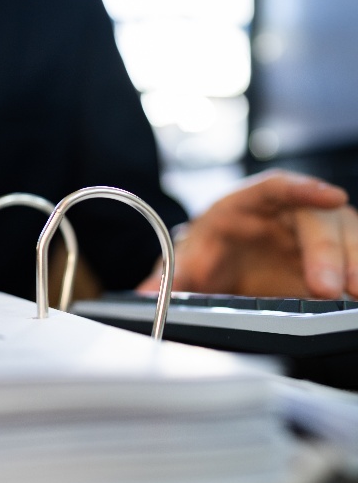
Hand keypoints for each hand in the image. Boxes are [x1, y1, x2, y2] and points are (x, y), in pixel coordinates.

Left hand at [139, 170, 357, 298]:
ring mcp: (315, 234)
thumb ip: (169, 276)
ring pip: (346, 237)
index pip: (278, 186)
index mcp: (248, 202)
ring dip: (354, 262)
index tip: (328, 195)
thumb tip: (145, 293)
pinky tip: (356, 296)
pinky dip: (356, 271)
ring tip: (355, 293)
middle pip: (317, 219)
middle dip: (327, 250)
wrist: (221, 265)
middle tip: (327, 285)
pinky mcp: (331, 259)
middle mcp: (288, 212)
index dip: (304, 188)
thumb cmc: (210, 249)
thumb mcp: (186, 260)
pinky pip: (351, 259)